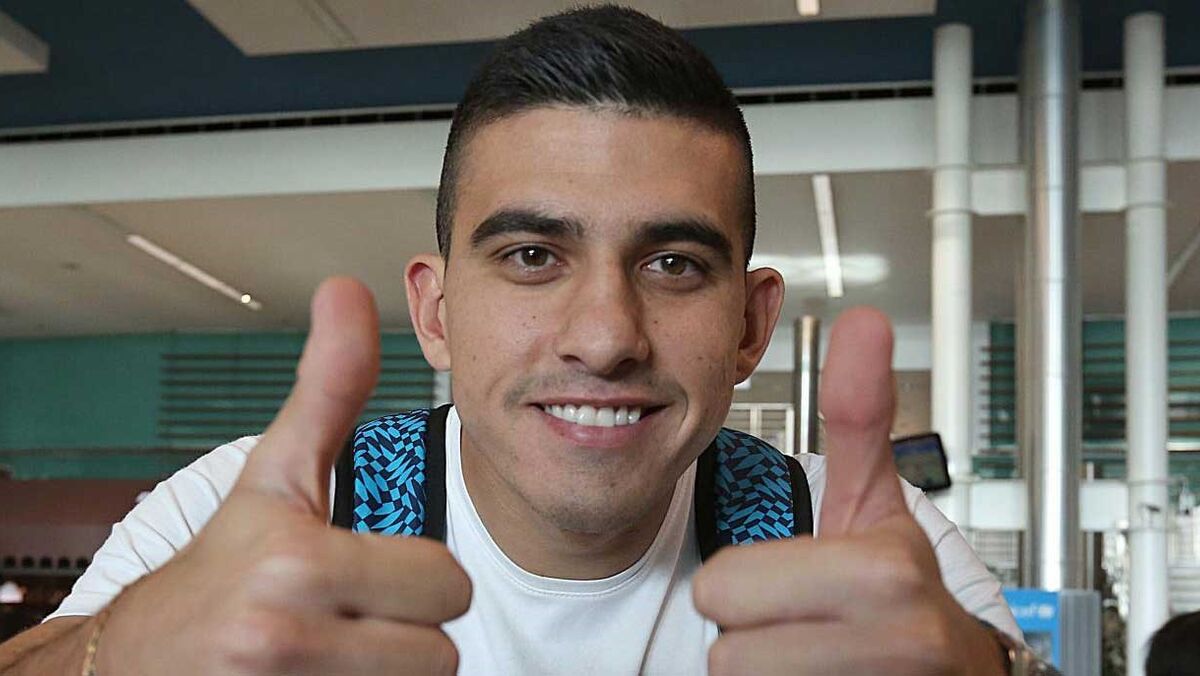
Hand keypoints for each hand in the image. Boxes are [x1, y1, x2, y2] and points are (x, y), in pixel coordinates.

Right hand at [95, 278, 471, 674]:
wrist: (139, 659)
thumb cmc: (222, 565)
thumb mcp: (275, 474)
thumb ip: (326, 388)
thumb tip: (347, 290)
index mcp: (298, 564)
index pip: (445, 585)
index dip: (422, 579)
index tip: (378, 571)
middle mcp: (286, 638)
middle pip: (439, 651)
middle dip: (409, 631)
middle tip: (359, 614)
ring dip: (390, 670)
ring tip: (340, 646)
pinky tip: (324, 674)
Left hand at [693, 307, 1003, 675]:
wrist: (950, 674)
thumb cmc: (897, 588)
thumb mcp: (875, 502)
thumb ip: (859, 415)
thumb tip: (865, 320)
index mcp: (885, 572)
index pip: (722, 588)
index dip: (750, 584)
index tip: (802, 579)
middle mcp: (898, 644)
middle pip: (726, 646)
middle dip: (754, 630)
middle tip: (804, 618)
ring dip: (765, 666)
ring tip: (817, 648)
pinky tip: (820, 674)